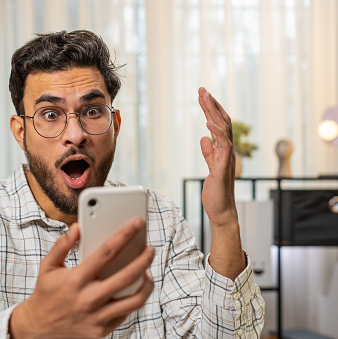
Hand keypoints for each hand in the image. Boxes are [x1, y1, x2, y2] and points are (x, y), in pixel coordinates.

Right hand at [9, 218, 154, 338]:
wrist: (38, 328)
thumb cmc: (46, 293)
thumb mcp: (48, 266)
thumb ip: (62, 245)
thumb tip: (77, 228)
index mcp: (76, 280)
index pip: (106, 252)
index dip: (124, 235)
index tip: (136, 223)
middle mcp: (89, 299)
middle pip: (126, 276)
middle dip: (143, 259)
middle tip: (150, 248)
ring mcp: (97, 317)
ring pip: (134, 300)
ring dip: (146, 284)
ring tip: (148, 272)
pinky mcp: (102, 331)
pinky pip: (126, 314)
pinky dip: (134, 299)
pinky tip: (135, 288)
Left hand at [198, 87, 236, 226]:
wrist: (222, 211)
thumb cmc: (216, 192)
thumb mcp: (210, 168)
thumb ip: (209, 153)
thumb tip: (204, 138)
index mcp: (223, 150)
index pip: (220, 124)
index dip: (212, 109)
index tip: (203, 96)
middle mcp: (228, 152)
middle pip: (223, 122)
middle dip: (212, 104)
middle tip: (202, 89)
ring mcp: (227, 159)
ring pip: (224, 129)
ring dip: (213, 112)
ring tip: (204, 97)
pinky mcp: (223, 168)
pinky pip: (223, 147)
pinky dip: (216, 133)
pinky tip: (207, 123)